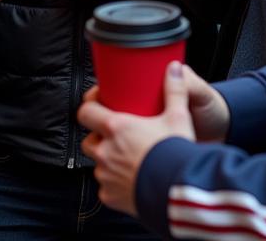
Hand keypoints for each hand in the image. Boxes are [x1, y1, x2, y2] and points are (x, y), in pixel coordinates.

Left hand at [77, 62, 228, 215]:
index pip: (86, 112)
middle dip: (99, 137)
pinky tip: (131, 180)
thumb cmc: (175, 154)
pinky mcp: (110, 197)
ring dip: (107, 160)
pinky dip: (114, 184)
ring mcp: (106, 176)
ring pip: (97, 164)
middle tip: (117, 135)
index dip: (90, 107)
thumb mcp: (178, 117)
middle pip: (89, 140)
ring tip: (127, 158)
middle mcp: (106, 152)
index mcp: (117, 128)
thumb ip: (174, 90)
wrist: (179, 193)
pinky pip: (105, 188)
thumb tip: (174, 68)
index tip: (98, 105)